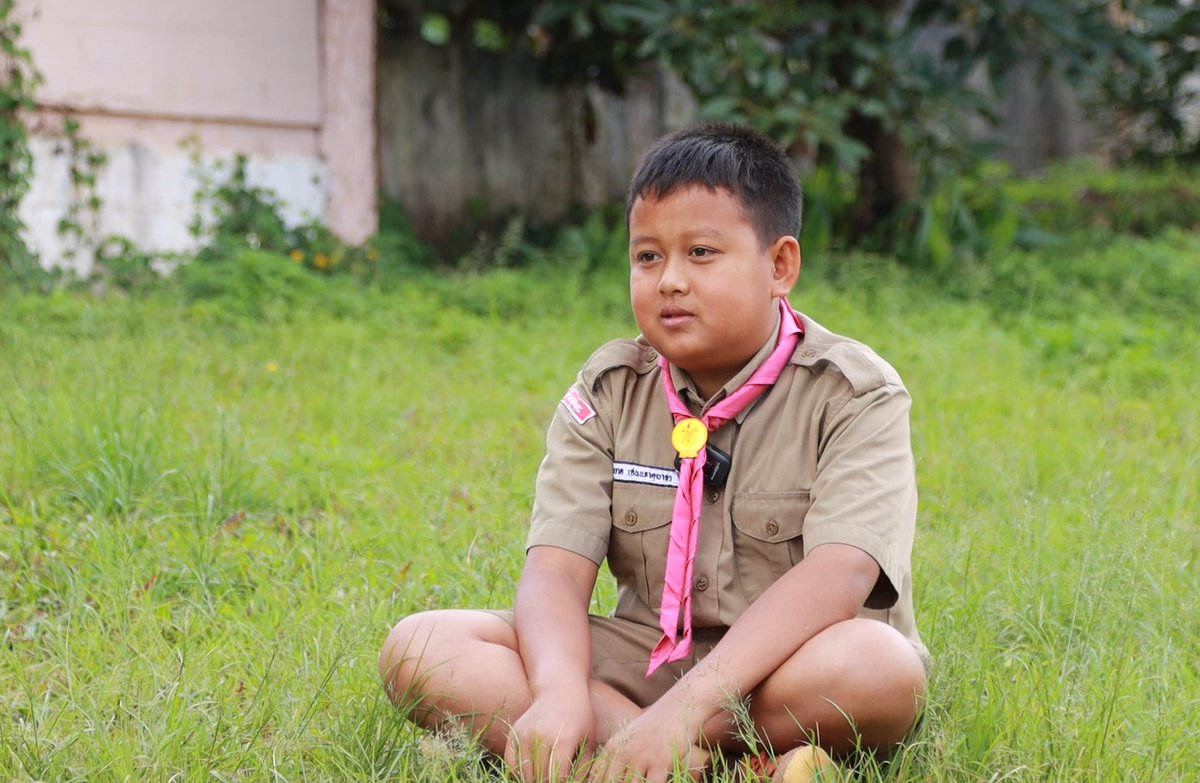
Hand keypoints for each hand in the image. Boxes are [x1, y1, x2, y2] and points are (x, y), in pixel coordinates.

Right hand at [504, 690, 593, 782]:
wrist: (559, 690)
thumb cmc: (579, 717)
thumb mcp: (588, 741)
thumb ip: (583, 769)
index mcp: (564, 740)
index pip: (558, 778)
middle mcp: (542, 737)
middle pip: (540, 777)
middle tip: (553, 782)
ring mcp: (525, 735)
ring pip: (524, 773)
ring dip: (532, 781)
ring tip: (542, 779)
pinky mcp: (514, 734)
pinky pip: (511, 763)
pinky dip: (518, 773)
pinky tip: (529, 775)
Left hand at [591, 703, 707, 782]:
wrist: (680, 706)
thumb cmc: (656, 726)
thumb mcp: (630, 738)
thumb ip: (617, 758)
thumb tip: (602, 776)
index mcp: (613, 748)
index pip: (596, 777)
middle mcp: (624, 753)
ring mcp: (642, 758)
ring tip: (638, 781)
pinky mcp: (661, 762)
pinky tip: (652, 782)